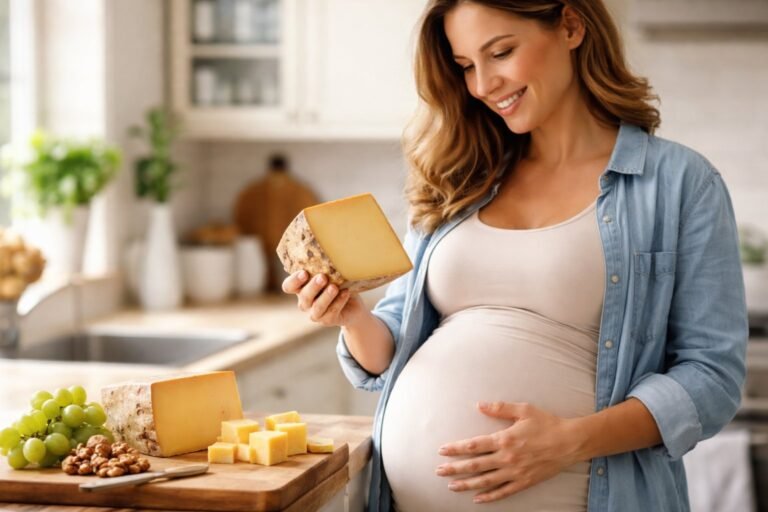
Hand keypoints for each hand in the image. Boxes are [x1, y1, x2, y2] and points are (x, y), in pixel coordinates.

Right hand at [281, 271, 364, 327]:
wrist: (352, 305)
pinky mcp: (327, 320)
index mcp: (301, 288)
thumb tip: (330, 249)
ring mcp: (315, 313)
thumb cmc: (338, 284)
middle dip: (313, 287)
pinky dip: (339, 302)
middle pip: (304, 296)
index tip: (304, 273)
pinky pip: (331, 313)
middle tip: (323, 277)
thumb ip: (326, 267)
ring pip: (317, 308)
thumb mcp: (331, 274)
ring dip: (326, 297)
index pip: (288, 286)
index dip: (294, 281)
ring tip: (334, 287)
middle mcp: (305, 302)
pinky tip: (346, 293)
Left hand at [435, 401, 585, 503]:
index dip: (456, 449)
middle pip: (475, 465)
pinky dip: (490, 496)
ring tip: (451, 486)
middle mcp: (507, 458)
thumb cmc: (547, 423)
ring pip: (486, 481)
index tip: (442, 451)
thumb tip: (479, 405)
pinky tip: (478, 498)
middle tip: (439, 471)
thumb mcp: (523, 410)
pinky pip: (504, 492)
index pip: (474, 445)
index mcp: (505, 439)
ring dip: (467, 484)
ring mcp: (516, 472)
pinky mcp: (525, 481)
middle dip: (455, 468)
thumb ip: (500, 408)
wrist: (571, 442)